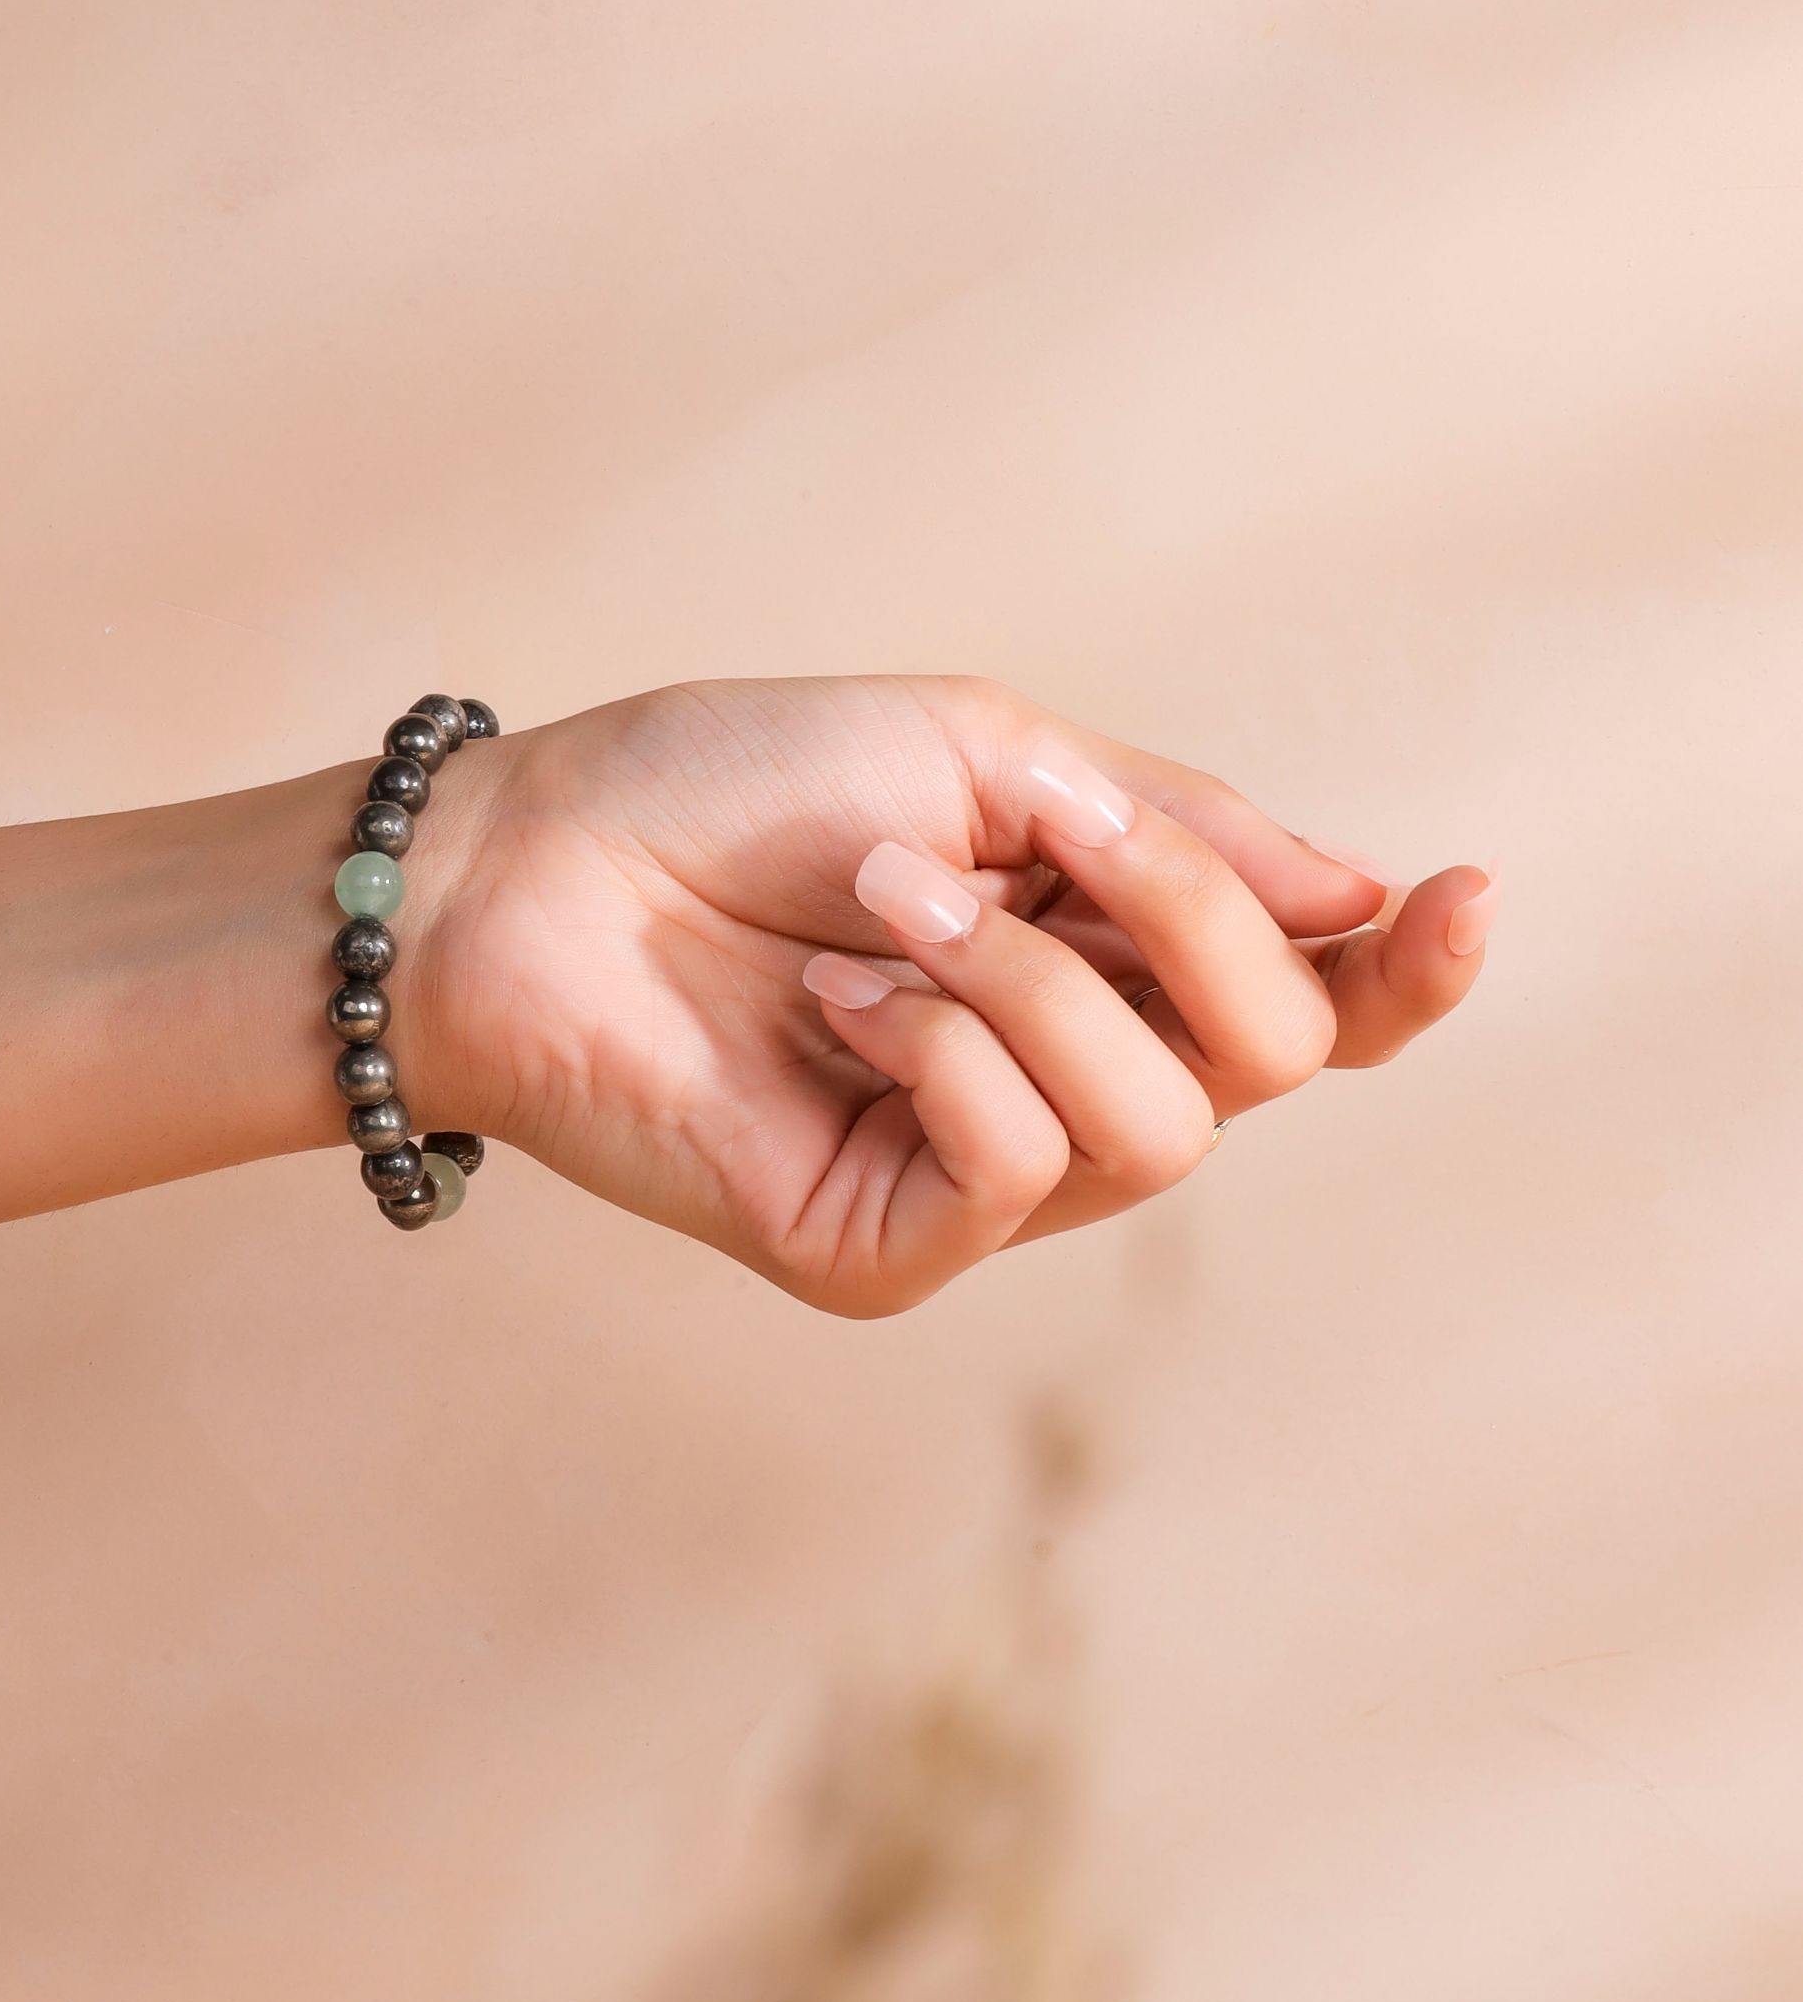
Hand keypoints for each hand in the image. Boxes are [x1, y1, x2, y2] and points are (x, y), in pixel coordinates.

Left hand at [404, 677, 1494, 1314]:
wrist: (537, 863)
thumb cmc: (736, 785)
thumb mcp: (981, 752)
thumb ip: (1171, 829)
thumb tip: (1363, 894)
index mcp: (1099, 953)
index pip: (1305, 1003)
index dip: (1405, 971)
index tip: (1462, 895)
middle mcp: (1063, 1073)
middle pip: (1272, 1061)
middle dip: (1195, 925)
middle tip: (1053, 834)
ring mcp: (977, 1178)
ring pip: (1158, 1128)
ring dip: (1030, 979)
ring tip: (885, 903)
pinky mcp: (883, 1249)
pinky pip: (1017, 1169)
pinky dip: (944, 1050)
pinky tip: (838, 997)